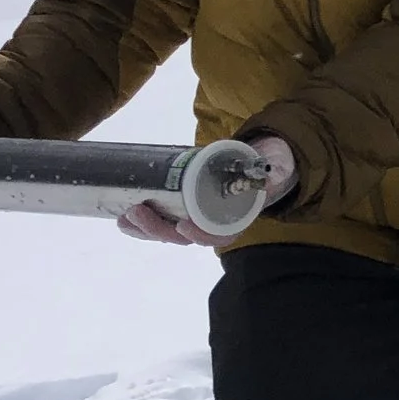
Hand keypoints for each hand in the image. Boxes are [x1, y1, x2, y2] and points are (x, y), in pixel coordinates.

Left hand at [117, 135, 295, 246]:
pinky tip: (123, 217)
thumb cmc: (267, 165)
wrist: (259, 161)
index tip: (182, 226)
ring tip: (125, 216)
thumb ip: (274, 169)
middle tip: (137, 210)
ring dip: (144, 229)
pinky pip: (160, 224)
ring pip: (167, 234)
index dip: (199, 235)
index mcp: (237, 219)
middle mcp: (214, 226)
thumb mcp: (275, 165)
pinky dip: (141, 224)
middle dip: (158, 229)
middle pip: (184, 237)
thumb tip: (268, 174)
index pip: (218, 236)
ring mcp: (195, 220)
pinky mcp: (181, 211)